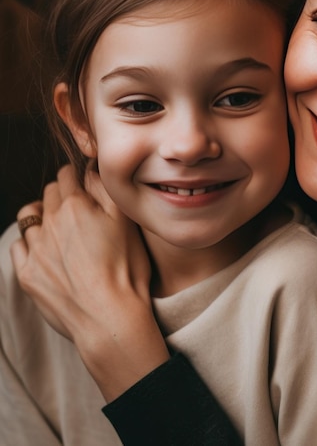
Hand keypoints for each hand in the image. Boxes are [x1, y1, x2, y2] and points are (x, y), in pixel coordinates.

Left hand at [10, 164, 169, 400]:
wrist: (110, 317)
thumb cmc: (127, 268)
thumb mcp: (126, 221)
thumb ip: (106, 189)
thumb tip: (92, 170)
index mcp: (75, 205)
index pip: (67, 174)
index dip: (78, 175)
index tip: (85, 182)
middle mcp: (49, 223)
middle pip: (49, 193)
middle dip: (62, 193)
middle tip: (80, 205)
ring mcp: (35, 250)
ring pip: (30, 216)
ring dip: (43, 214)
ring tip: (59, 224)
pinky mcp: (27, 274)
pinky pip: (18, 246)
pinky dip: (30, 241)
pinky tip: (45, 247)